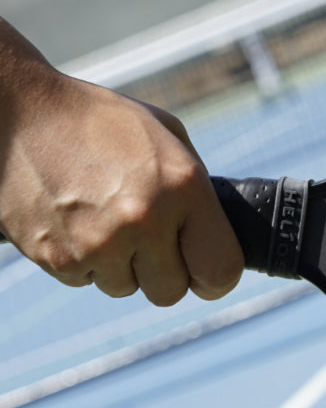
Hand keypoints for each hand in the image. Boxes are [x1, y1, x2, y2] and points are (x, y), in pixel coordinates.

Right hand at [0, 21, 243, 305]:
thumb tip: (214, 234)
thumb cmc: (104, 122)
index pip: (220, 269)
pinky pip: (86, 281)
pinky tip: (78, 220)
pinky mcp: (58, 259)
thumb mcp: (168, 137)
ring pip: (126, 288)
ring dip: (122, 265)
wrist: (23, 115)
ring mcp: (99, 243)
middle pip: (171, 292)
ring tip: (108, 218)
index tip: (206, 272)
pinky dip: (86, 261)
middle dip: (165, 272)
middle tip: (151, 241)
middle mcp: (145, 220)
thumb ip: (196, 189)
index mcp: (184, 186)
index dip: (215, 277)